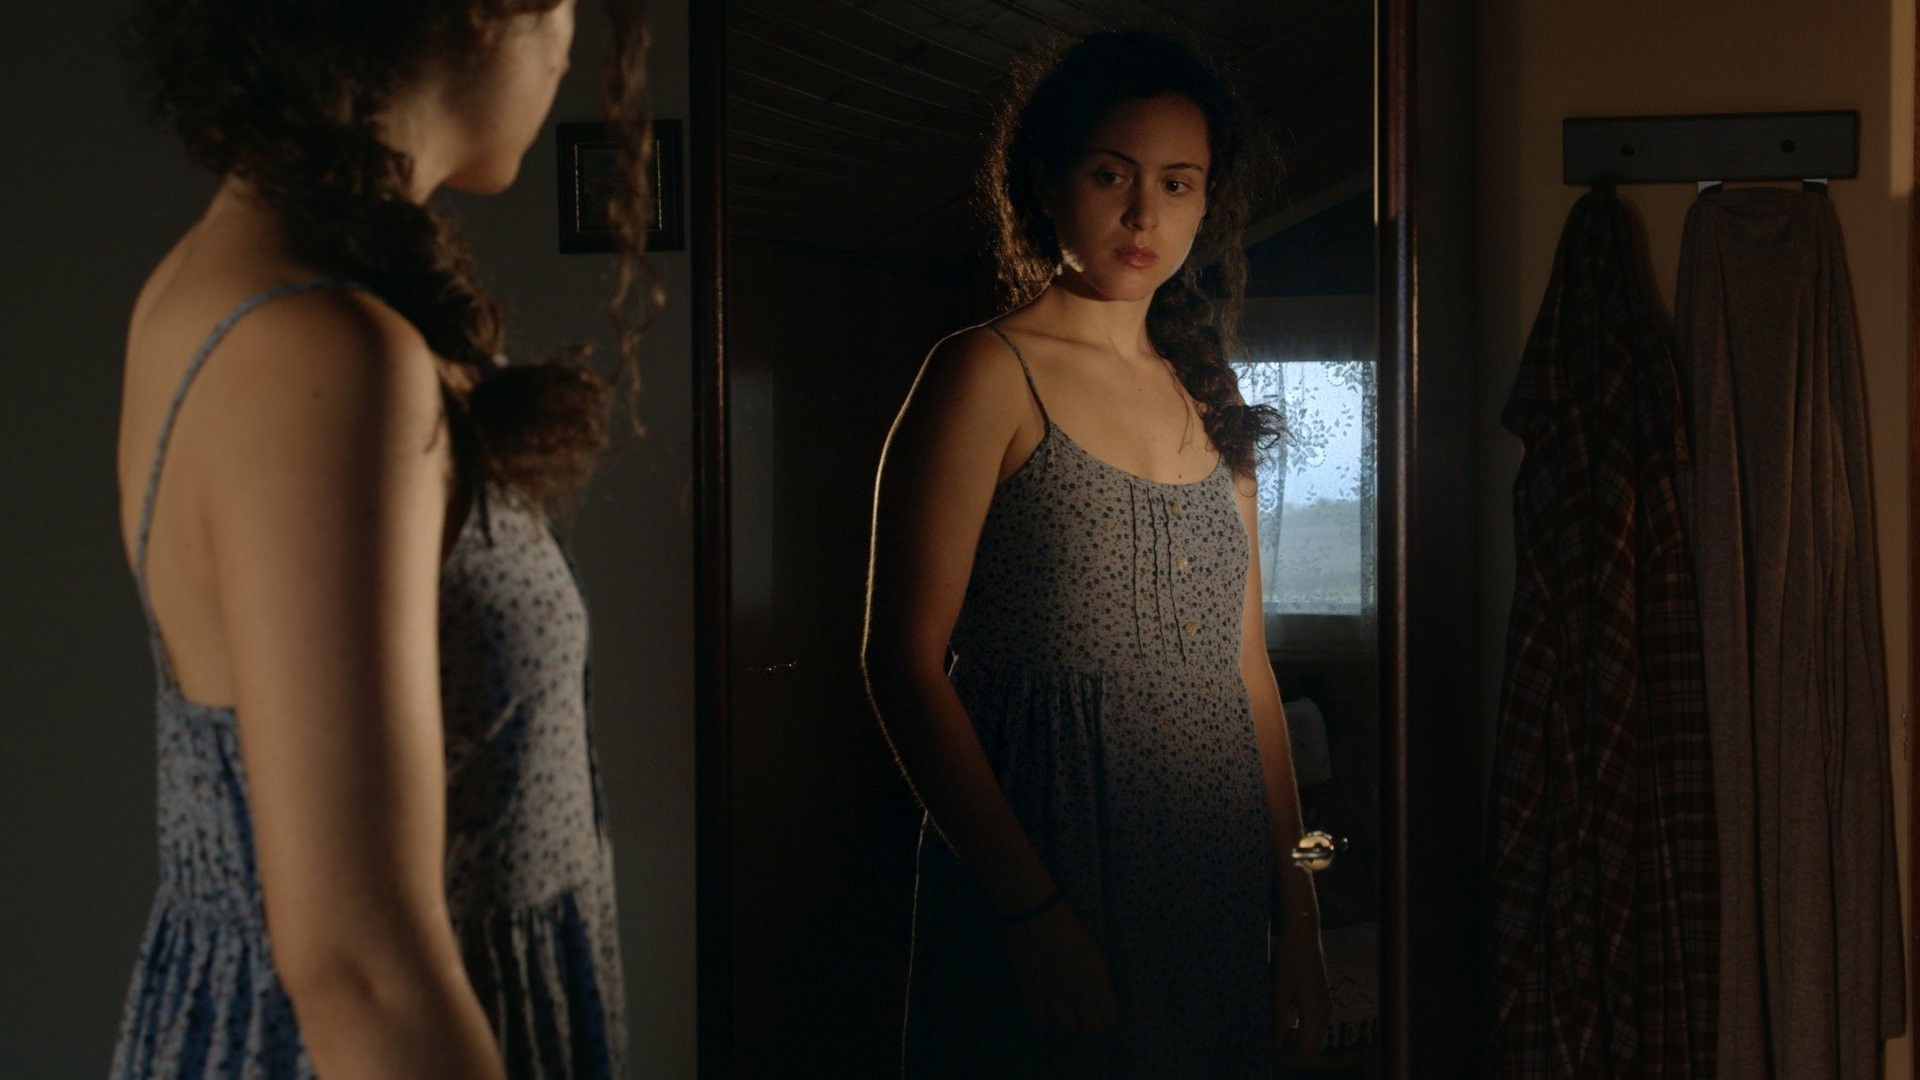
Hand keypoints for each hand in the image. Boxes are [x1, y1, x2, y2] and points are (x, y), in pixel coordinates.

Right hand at [1001, 900, 1117, 1033]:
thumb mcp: (1093, 952)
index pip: (1108, 1018)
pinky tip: (1044, 1007)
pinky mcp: (1032, 991)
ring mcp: (1055, 992)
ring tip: (1063, 1011)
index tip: (1099, 1018)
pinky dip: (1044, 1018)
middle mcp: (1078, 989)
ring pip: (1067, 1027)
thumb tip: (1097, 1002)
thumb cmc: (1069, 927)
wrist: (1037, 914)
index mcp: (1097, 976)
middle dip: (1088, 1026)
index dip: (1104, 1022)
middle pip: (1089, 1027)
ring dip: (1067, 1022)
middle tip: (1081, 1017)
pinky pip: (1041, 1020)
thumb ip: (1097, 979)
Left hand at [1270, 918, 1330, 1066]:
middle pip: (1312, 1047)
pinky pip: (1311, 1023)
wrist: (1303, 934)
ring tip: (1271, 1037)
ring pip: (1312, 1036)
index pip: (1308, 1051)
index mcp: (1315, 1013)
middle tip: (1267, 1050)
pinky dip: (1297, 1030)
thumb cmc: (1289, 959)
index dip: (1289, 1059)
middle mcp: (1324, 1013)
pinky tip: (1280, 1023)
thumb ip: (1277, 1021)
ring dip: (1293, 1042)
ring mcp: (1323, 1005)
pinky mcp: (1319, 998)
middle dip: (1290, 1053)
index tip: (1268, 1057)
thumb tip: (1273, 1045)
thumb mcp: (1279, 992)